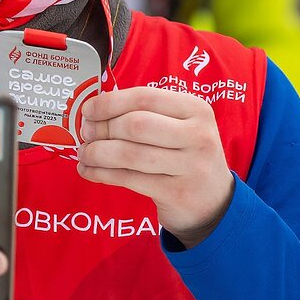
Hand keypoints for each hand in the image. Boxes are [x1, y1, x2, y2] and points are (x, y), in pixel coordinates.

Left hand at [76, 86, 234, 244]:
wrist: (214, 201)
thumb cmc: (185, 156)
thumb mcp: (178, 127)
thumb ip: (145, 114)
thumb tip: (93, 112)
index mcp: (195, 109)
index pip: (144, 97)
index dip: (109, 103)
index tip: (88, 110)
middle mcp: (197, 135)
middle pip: (135, 125)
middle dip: (102, 128)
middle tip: (86, 133)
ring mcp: (190, 166)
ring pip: (129, 154)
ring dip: (97, 153)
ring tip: (84, 153)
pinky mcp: (176, 193)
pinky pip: (128, 179)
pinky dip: (101, 174)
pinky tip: (88, 171)